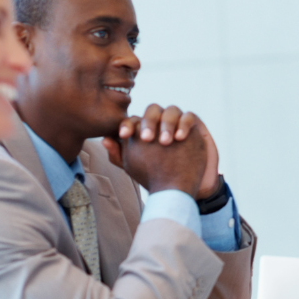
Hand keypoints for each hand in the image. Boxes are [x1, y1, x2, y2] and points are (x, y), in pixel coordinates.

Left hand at [102, 104, 221, 198]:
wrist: (183, 188)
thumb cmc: (157, 177)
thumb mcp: (134, 168)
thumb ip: (118, 155)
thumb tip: (104, 140)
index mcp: (145, 128)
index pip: (134, 119)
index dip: (127, 124)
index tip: (124, 135)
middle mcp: (161, 122)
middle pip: (152, 110)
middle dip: (148, 122)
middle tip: (147, 139)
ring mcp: (178, 121)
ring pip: (171, 110)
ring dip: (166, 123)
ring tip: (165, 142)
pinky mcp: (195, 125)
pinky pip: (189, 117)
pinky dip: (183, 125)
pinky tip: (179, 138)